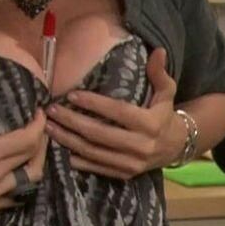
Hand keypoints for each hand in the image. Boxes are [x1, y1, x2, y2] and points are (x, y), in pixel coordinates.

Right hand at [0, 70, 47, 212]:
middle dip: (41, 140)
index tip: (38, 113)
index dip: (38, 125)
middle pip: (33, 159)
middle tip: (38, 127)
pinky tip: (19, 171)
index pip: (28, 140)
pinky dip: (23, 182)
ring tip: (33, 148)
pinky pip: (15, 197)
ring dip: (36, 162)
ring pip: (29, 180)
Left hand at [45, 48, 184, 179]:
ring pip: (93, 152)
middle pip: (99, 134)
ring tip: (49, 127)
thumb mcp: (167, 92)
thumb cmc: (164, 113)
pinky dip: (77, 159)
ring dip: (68, 140)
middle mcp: (141, 146)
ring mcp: (131, 164)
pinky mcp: (124, 175)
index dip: (94, 104)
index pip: (118, 112)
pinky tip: (60, 148)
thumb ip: (159, 72)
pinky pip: (96, 168)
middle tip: (51, 110)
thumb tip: (158, 50)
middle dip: (72, 122)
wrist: (175, 147)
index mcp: (150, 124)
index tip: (71, 95)